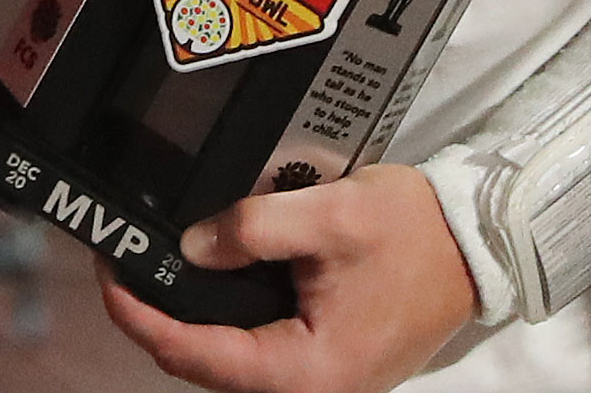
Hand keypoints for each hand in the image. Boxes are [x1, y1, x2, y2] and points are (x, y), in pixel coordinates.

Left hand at [100, 167, 474, 392]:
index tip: (110, 276)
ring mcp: (321, 381)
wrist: (480, 243)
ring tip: (157, 268)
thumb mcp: (331, 215)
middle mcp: (310, 391)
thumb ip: (253, 229)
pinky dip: (228, 318)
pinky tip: (212, 279)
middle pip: (207, 365)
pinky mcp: (329, 362)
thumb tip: (190, 245)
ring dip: (192, 318)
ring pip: (232, 360)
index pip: (195, 354)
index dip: (141, 317)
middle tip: (126, 264)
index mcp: (305, 371)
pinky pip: (261, 350)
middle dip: (159, 317)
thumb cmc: (416, 234)